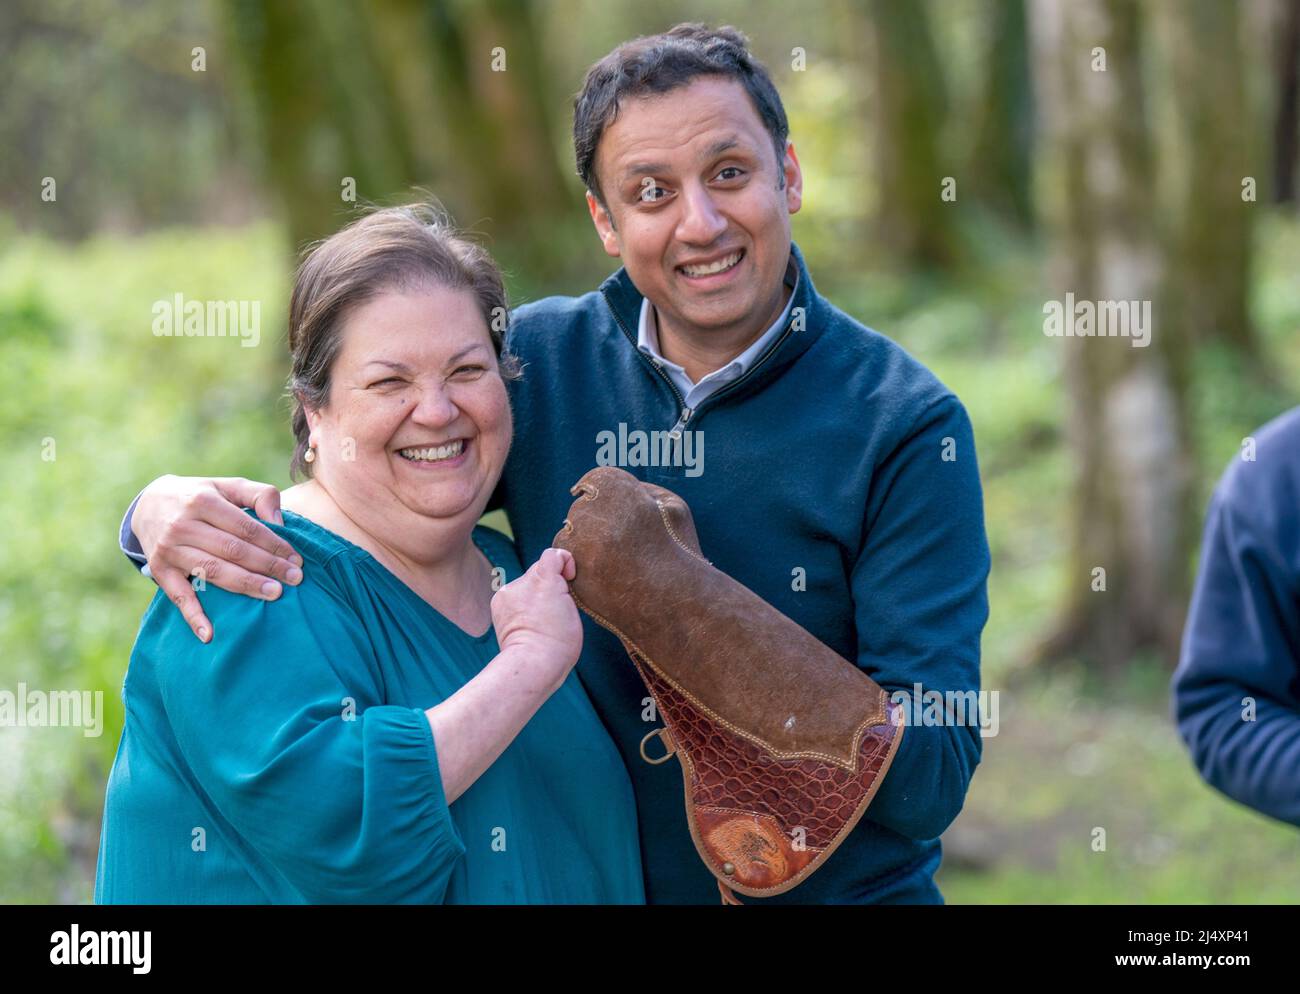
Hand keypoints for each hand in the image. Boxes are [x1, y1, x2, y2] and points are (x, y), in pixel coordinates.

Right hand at [133, 475, 303, 642]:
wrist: (149, 504)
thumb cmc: (201, 496)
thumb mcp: (227, 485)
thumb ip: (259, 494)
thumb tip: (279, 522)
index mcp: (204, 501)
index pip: (246, 528)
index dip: (274, 544)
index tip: (296, 559)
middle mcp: (183, 525)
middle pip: (233, 550)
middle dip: (267, 566)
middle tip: (294, 579)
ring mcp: (170, 549)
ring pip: (213, 571)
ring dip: (245, 585)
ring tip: (273, 594)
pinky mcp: (160, 570)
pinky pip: (178, 596)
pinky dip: (192, 616)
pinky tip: (209, 635)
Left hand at [490, 548, 582, 688]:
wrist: (533, 663)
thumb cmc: (560, 641)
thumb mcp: (572, 607)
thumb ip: (561, 583)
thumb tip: (555, 576)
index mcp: (545, 579)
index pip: (554, 554)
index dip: (565, 563)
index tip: (569, 580)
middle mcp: (523, 581)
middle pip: (539, 571)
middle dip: (549, 584)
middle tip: (555, 608)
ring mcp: (507, 592)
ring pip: (526, 583)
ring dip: (533, 594)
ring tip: (540, 619)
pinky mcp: (497, 603)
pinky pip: (513, 594)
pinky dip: (520, 603)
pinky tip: (527, 621)